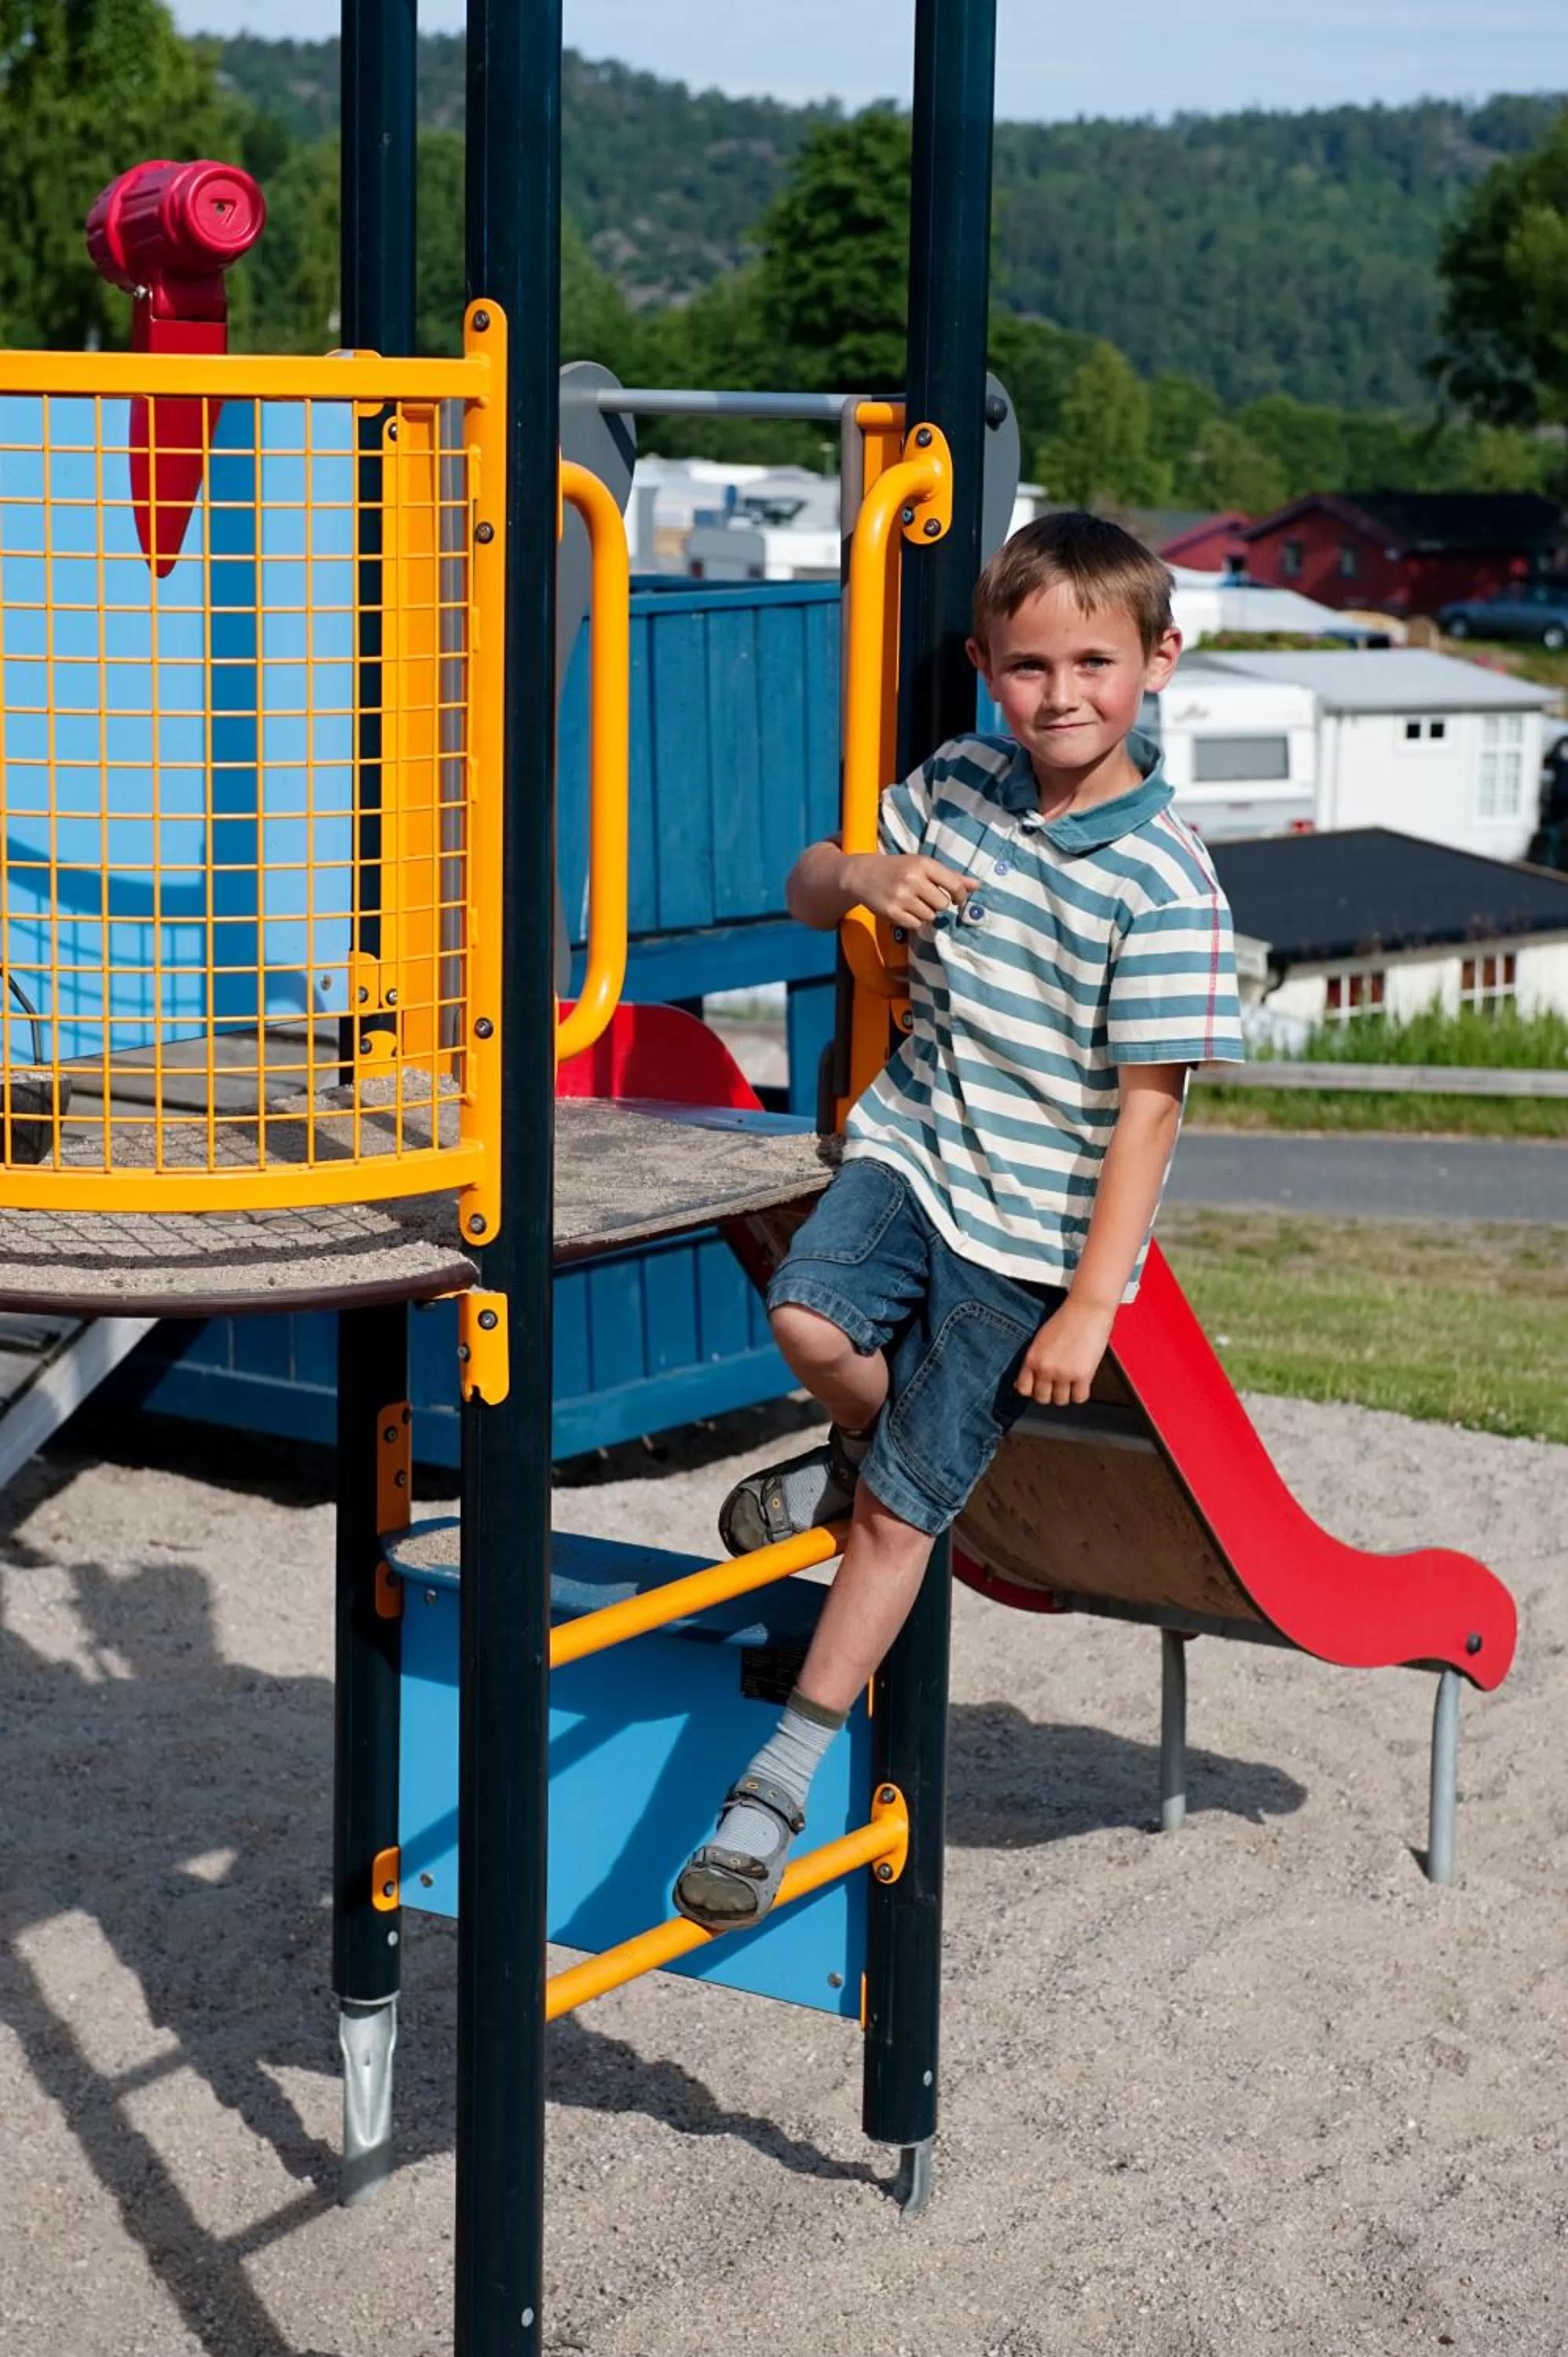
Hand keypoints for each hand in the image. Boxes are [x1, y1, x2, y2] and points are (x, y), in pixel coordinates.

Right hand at [844, 852, 972, 929]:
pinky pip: (916, 924)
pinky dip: (913, 920)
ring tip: (912, 902)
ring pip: (930, 916)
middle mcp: (912, 879)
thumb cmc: (898, 869)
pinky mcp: (892, 913)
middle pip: (943, 904)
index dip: (960, 896)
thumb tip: (977, 886)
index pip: (954, 885)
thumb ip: (951, 876)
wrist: (862, 874)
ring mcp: (901, 897)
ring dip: (925, 912)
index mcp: (923, 864)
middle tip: (925, 897)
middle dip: (937, 904)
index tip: (956, 899)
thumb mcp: (923, 866)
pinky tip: (903, 910)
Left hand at [1014, 1297, 1115, 1406]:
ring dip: (1066, 1393)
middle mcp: (1045, 1368)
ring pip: (1061, 1401)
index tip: (1040, 1386)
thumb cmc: (1065, 1320)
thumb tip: (1020, 1385)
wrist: (1087, 1309)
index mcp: (1031, 1358)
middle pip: (1042, 1398)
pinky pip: (1079, 1398)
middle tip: (1058, 1383)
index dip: (1033, 1389)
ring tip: (1071, 1380)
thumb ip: (1032, 1362)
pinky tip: (1082, 1381)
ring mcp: (1063, 1373)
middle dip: (1050, 1393)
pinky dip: (1081, 1392)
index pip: (1024, 1389)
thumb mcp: (1040, 1340)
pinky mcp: (1083, 1375)